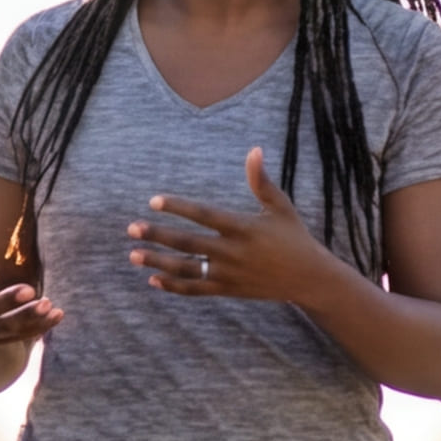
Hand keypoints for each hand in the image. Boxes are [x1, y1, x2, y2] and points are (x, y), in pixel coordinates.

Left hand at [132, 151, 344, 304]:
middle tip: (131, 229)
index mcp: (243, 228)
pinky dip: (174, 287)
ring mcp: (229, 274)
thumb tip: (254, 150)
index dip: (178, 207)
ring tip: (134, 255)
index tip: (153, 201)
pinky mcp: (228, 290)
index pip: (204, 215)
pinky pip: (196, 290)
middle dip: (158, 236)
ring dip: (158, 263)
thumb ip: (261, 181)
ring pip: (187, 270)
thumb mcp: (280, 207)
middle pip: (188, 244)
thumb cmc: (293, 237)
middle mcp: (233, 252)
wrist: (309, 279)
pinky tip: (153, 280)